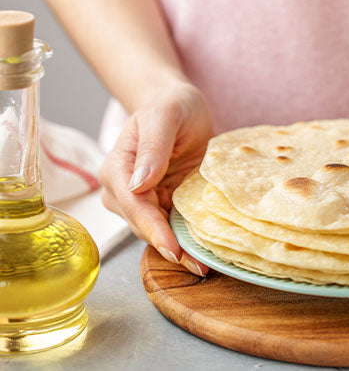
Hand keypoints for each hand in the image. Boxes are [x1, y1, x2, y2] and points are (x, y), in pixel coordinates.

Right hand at [99, 82, 213, 275]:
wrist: (179, 106)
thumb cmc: (171, 105)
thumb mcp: (166, 116)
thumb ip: (153, 147)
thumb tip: (140, 184)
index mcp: (118, 169)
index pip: (134, 205)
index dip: (154, 229)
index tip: (174, 249)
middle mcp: (123, 191)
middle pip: (144, 227)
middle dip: (170, 247)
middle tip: (200, 267)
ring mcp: (142, 201)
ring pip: (157, 233)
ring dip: (180, 250)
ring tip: (206, 265)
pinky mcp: (162, 204)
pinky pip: (172, 227)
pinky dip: (187, 239)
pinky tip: (206, 252)